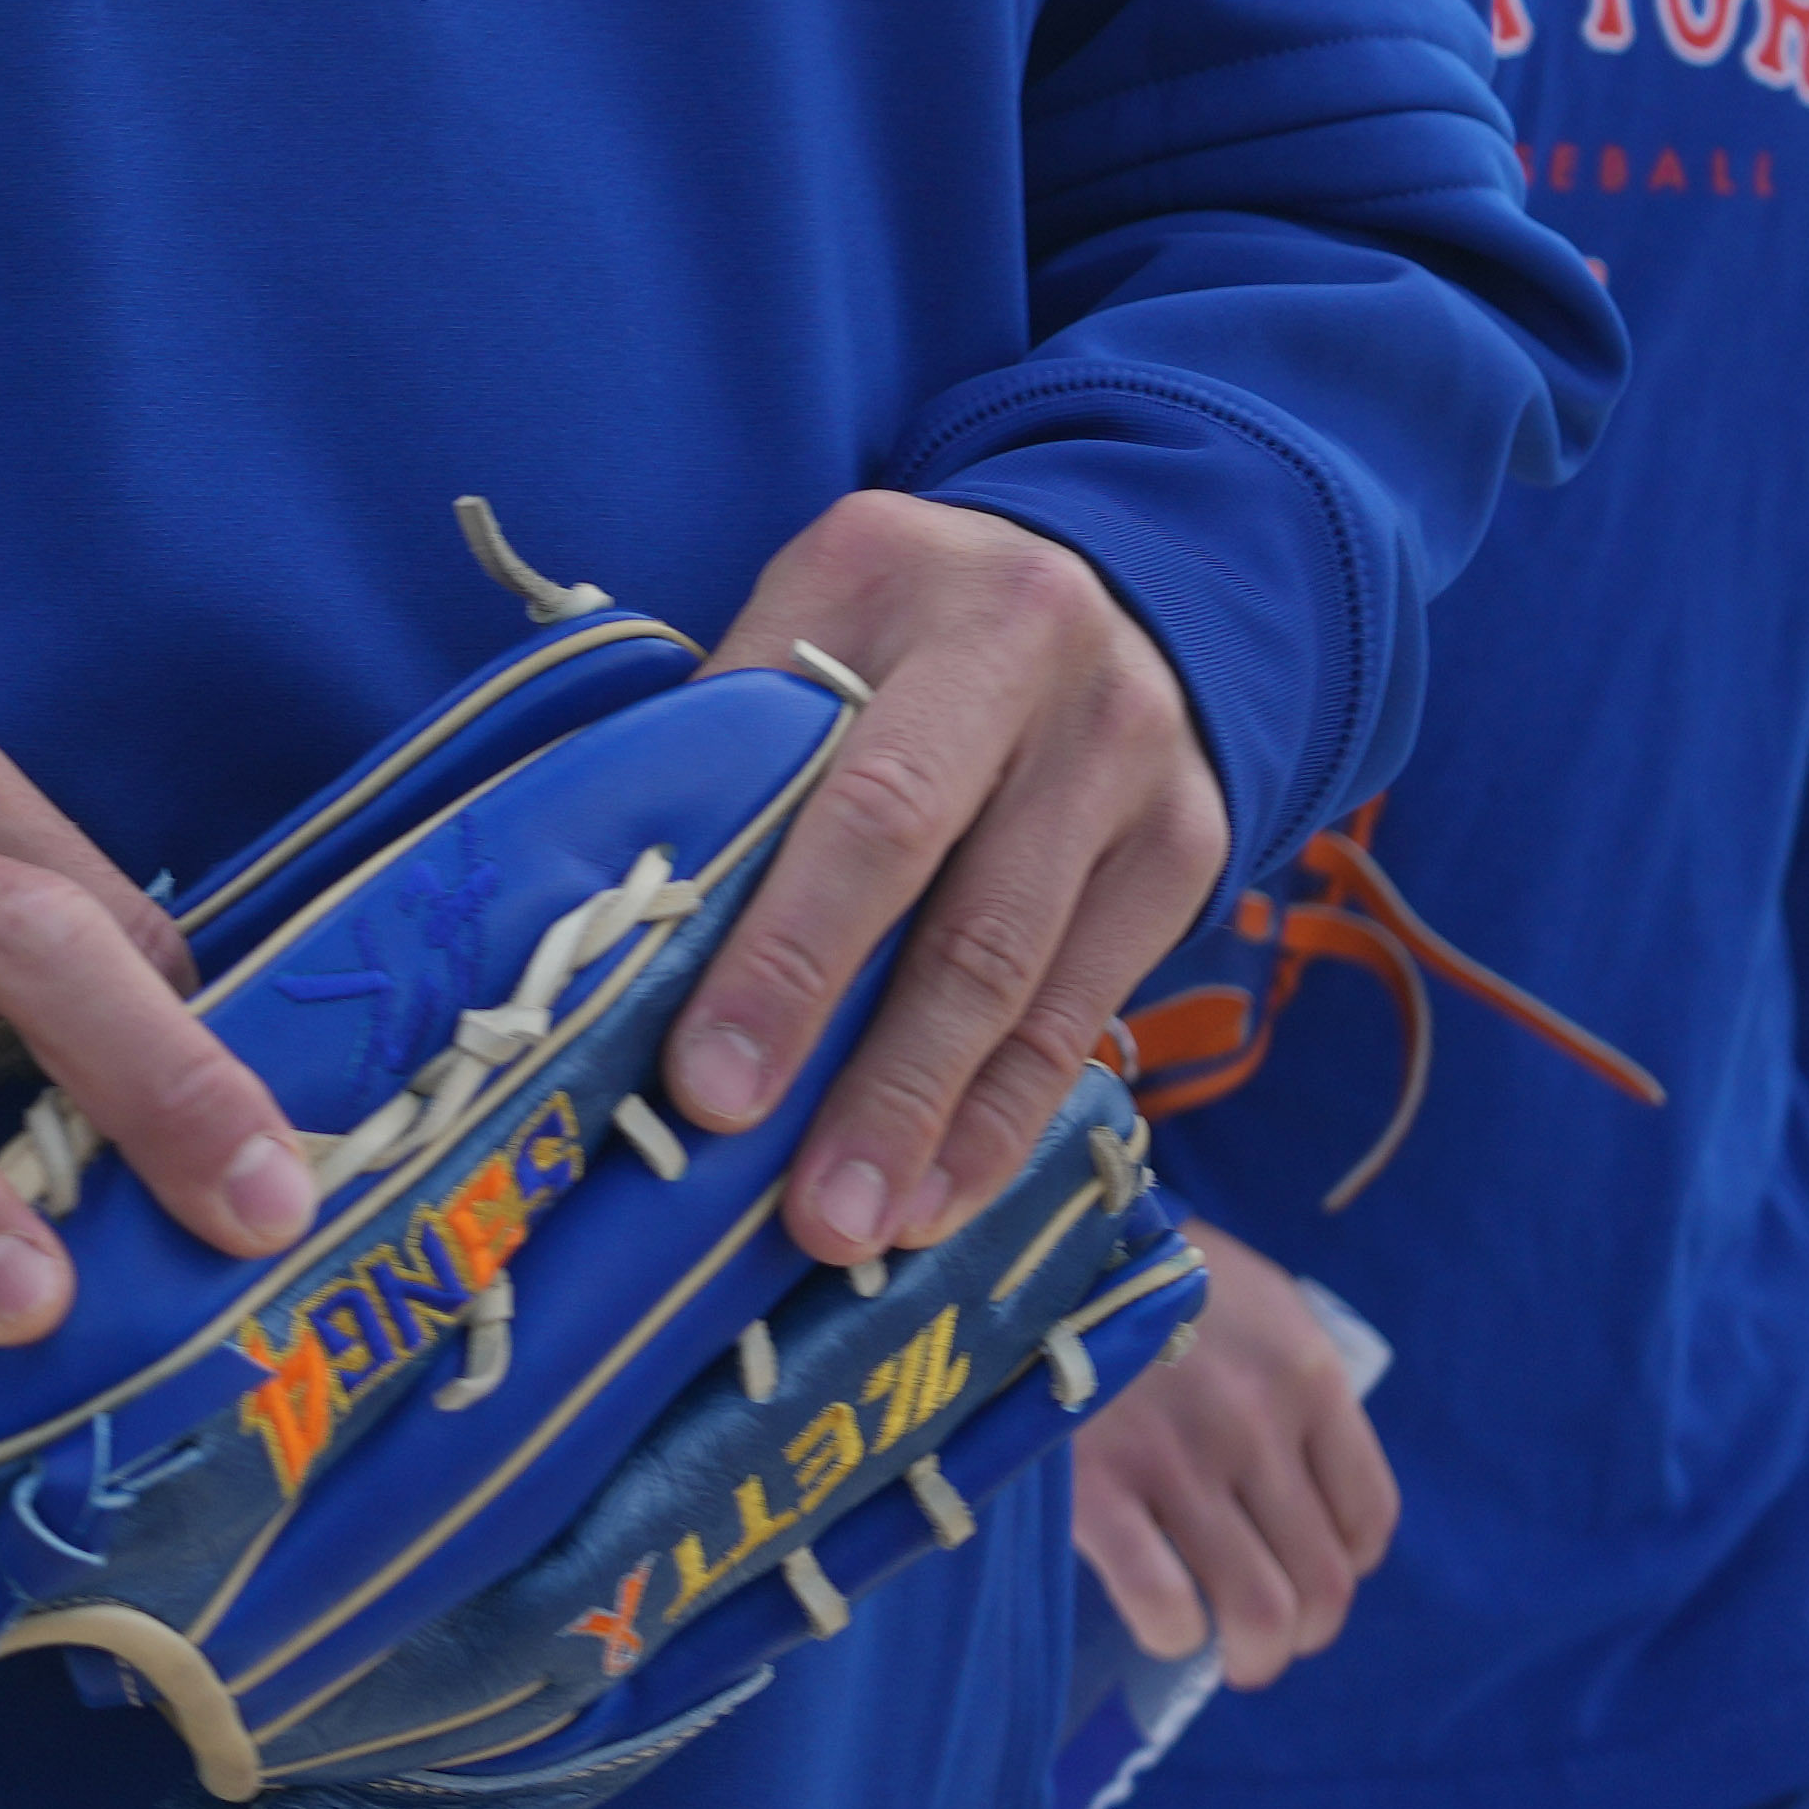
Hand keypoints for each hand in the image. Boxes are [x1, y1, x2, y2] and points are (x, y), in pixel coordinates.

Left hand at [663, 490, 1227, 1263]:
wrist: (1118, 572)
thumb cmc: (899, 624)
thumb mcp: (809, 613)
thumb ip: (734, 733)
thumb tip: (618, 921)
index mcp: (898, 583)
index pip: (847, 792)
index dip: (782, 952)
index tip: (707, 1086)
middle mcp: (1035, 657)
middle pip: (950, 894)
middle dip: (866, 1064)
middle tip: (795, 1209)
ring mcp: (1128, 755)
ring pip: (1026, 969)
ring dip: (937, 1121)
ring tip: (856, 1236)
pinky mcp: (1190, 842)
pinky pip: (1089, 1004)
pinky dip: (1009, 1116)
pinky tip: (941, 1199)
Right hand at [1067, 1225, 1391, 1684]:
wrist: (1042, 1247)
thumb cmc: (1156, 1279)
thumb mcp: (1259, 1308)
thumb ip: (1295, 1394)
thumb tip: (1308, 1499)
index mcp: (1308, 1376)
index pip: (1369, 1517)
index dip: (1348, 1568)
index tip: (1311, 1576)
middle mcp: (1257, 1424)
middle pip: (1322, 1582)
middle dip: (1305, 1633)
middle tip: (1270, 1639)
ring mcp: (1179, 1459)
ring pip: (1258, 1610)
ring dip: (1253, 1655)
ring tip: (1229, 1657)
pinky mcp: (1100, 1488)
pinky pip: (1164, 1604)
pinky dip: (1176, 1636)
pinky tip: (1165, 1625)